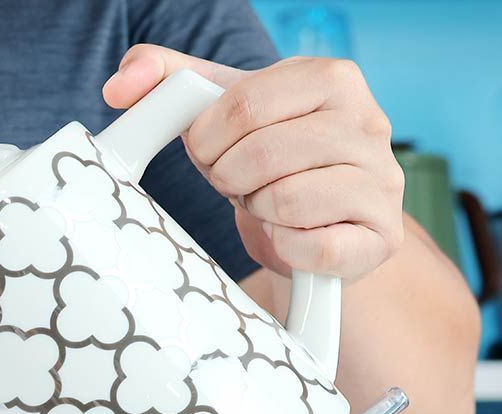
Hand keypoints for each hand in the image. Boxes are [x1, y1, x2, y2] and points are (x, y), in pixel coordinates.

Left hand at [103, 46, 404, 282]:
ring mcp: (383, 180)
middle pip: (262, 152)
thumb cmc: (264, 158)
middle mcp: (368, 122)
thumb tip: (118, 85)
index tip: (208, 151)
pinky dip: (286, 247)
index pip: (245, 103)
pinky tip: (290, 235)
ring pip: (288, 200)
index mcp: (331, 77)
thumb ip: (168, 81)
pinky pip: (315, 248)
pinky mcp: (381, 237)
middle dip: (229, 177)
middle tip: (236, 183)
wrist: (315, 222)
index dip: (208, 138)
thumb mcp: (219, 112)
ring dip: (258, 210)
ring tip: (266, 203)